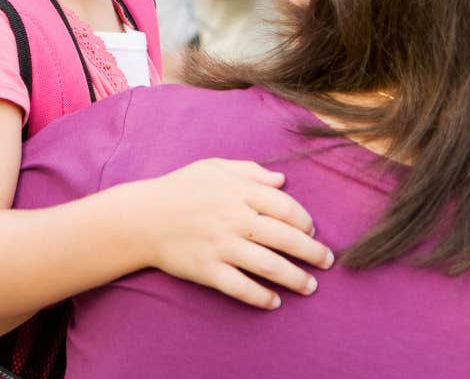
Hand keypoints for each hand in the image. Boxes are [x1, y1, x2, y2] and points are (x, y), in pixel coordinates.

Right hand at [137, 158, 333, 308]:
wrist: (143, 216)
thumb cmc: (181, 188)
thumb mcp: (214, 167)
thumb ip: (250, 171)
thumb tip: (282, 180)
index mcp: (238, 191)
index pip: (285, 207)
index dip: (304, 221)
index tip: (312, 231)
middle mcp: (233, 218)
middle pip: (284, 237)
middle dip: (311, 252)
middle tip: (326, 262)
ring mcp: (221, 245)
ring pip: (269, 265)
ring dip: (295, 278)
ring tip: (310, 286)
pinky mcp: (207, 269)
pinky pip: (241, 288)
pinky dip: (261, 297)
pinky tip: (274, 302)